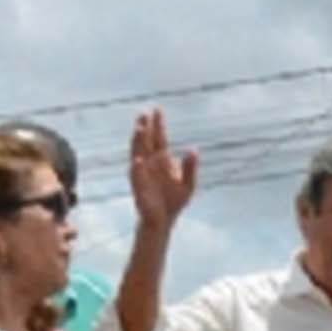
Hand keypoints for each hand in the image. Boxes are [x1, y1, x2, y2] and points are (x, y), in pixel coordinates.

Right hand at [128, 107, 198, 230]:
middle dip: (144, 129)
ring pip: (138, 155)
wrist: (163, 221)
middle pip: (146, 143)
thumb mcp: (188, 184)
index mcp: (162, 161)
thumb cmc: (173, 201)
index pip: (158, 138)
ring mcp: (142, 175)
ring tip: (139, 129)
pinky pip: (138, 178)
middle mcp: (150, 164)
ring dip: (138, 143)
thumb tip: (193, 150)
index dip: (157, 125)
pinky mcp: (140, 188)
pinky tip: (138, 161)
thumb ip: (190, 167)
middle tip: (143, 114)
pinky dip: (138, 170)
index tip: (156, 109)